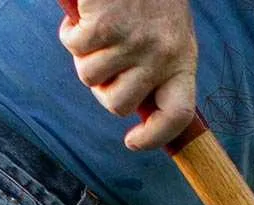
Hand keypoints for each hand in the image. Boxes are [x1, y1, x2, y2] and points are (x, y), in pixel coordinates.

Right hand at [58, 0, 197, 151]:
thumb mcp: (165, 32)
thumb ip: (156, 68)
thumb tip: (133, 108)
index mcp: (183, 59)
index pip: (177, 114)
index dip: (155, 136)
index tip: (132, 141)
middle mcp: (162, 55)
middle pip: (119, 105)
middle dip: (102, 88)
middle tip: (101, 62)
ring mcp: (134, 41)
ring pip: (90, 78)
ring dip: (83, 55)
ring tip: (95, 28)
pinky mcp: (106, 25)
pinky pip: (75, 47)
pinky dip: (71, 32)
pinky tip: (82, 15)